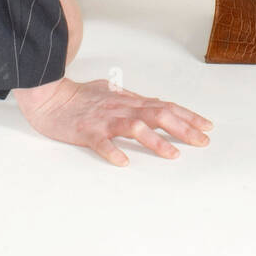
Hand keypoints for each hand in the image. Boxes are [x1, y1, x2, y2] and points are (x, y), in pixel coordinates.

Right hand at [14, 77, 212, 165]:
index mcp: (128, 101)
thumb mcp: (110, 93)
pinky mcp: (86, 131)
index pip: (164, 106)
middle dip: (182, 128)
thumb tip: (152, 102)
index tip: (206, 127)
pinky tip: (123, 162)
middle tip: (201, 142)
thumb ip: (131, 100)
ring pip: (134, 127)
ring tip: (172, 154)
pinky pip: (101, 142)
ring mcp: (104, 120)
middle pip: (157, 115)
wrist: (49, 95)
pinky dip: (113, 152)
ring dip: (155, 141)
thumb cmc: (78, 96)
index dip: (187, 116)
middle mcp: (121, 108)